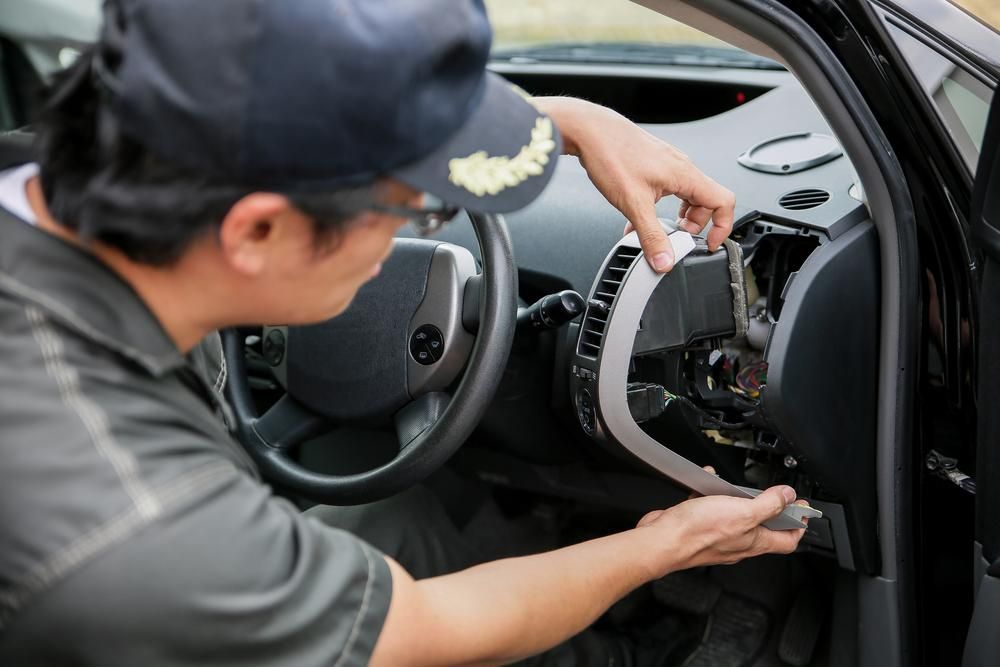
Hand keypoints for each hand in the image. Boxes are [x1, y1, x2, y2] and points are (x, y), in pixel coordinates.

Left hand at [535, 97, 735, 271]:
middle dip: (693, 225)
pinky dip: (661, 206)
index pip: (724, 202)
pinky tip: (641, 214)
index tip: (710, 243)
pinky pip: (669, 189)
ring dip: (677, 216)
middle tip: (675, 238)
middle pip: (705, 202)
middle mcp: (681, 167)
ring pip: (686, 196)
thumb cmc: (611, 155)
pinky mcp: (654, 164)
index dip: (722, 227)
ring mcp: (668, 164)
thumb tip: (665, 260)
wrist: (589, 130)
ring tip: (659, 228)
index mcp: (686, 175)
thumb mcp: (633, 204)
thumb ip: (651, 236)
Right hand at [636, 485, 806, 577]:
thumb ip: (769, 504)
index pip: (787, 541)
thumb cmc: (698, 532)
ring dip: (735, 497)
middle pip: (763, 529)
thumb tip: (789, 496)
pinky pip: (711, 509)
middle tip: (774, 494)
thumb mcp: (744, 512)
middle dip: (769, 508)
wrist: (662, 540)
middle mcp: (738, 543)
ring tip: (733, 485)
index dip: (798, 526)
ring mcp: (718, 536)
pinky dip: (710, 495)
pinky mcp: (699, 527)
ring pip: (735, 516)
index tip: (802, 511)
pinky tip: (706, 485)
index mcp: (754, 542)